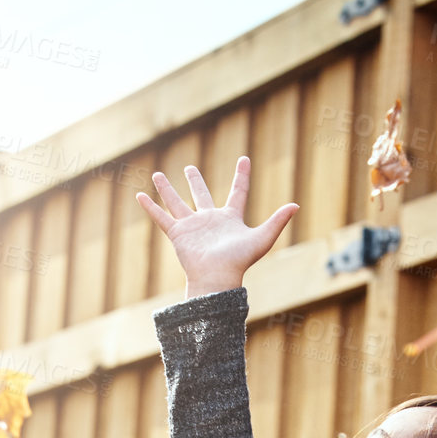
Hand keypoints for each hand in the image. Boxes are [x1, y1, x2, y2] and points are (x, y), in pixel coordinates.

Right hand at [136, 155, 298, 298]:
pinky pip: (161, 218)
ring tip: (158, 174)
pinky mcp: (178, 235)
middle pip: (201, 195)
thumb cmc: (240, 261)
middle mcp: (210, 220)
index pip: (238, 192)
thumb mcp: (262, 238)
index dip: (242, 176)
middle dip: (195, 181)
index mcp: (230, 219)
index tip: (244, 159)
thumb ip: (277, 221)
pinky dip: (150, 208)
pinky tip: (140, 196)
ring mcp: (192, 227)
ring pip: (177, 203)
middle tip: (190, 168)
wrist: (217, 278)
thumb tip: (296, 205)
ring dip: (167, 189)